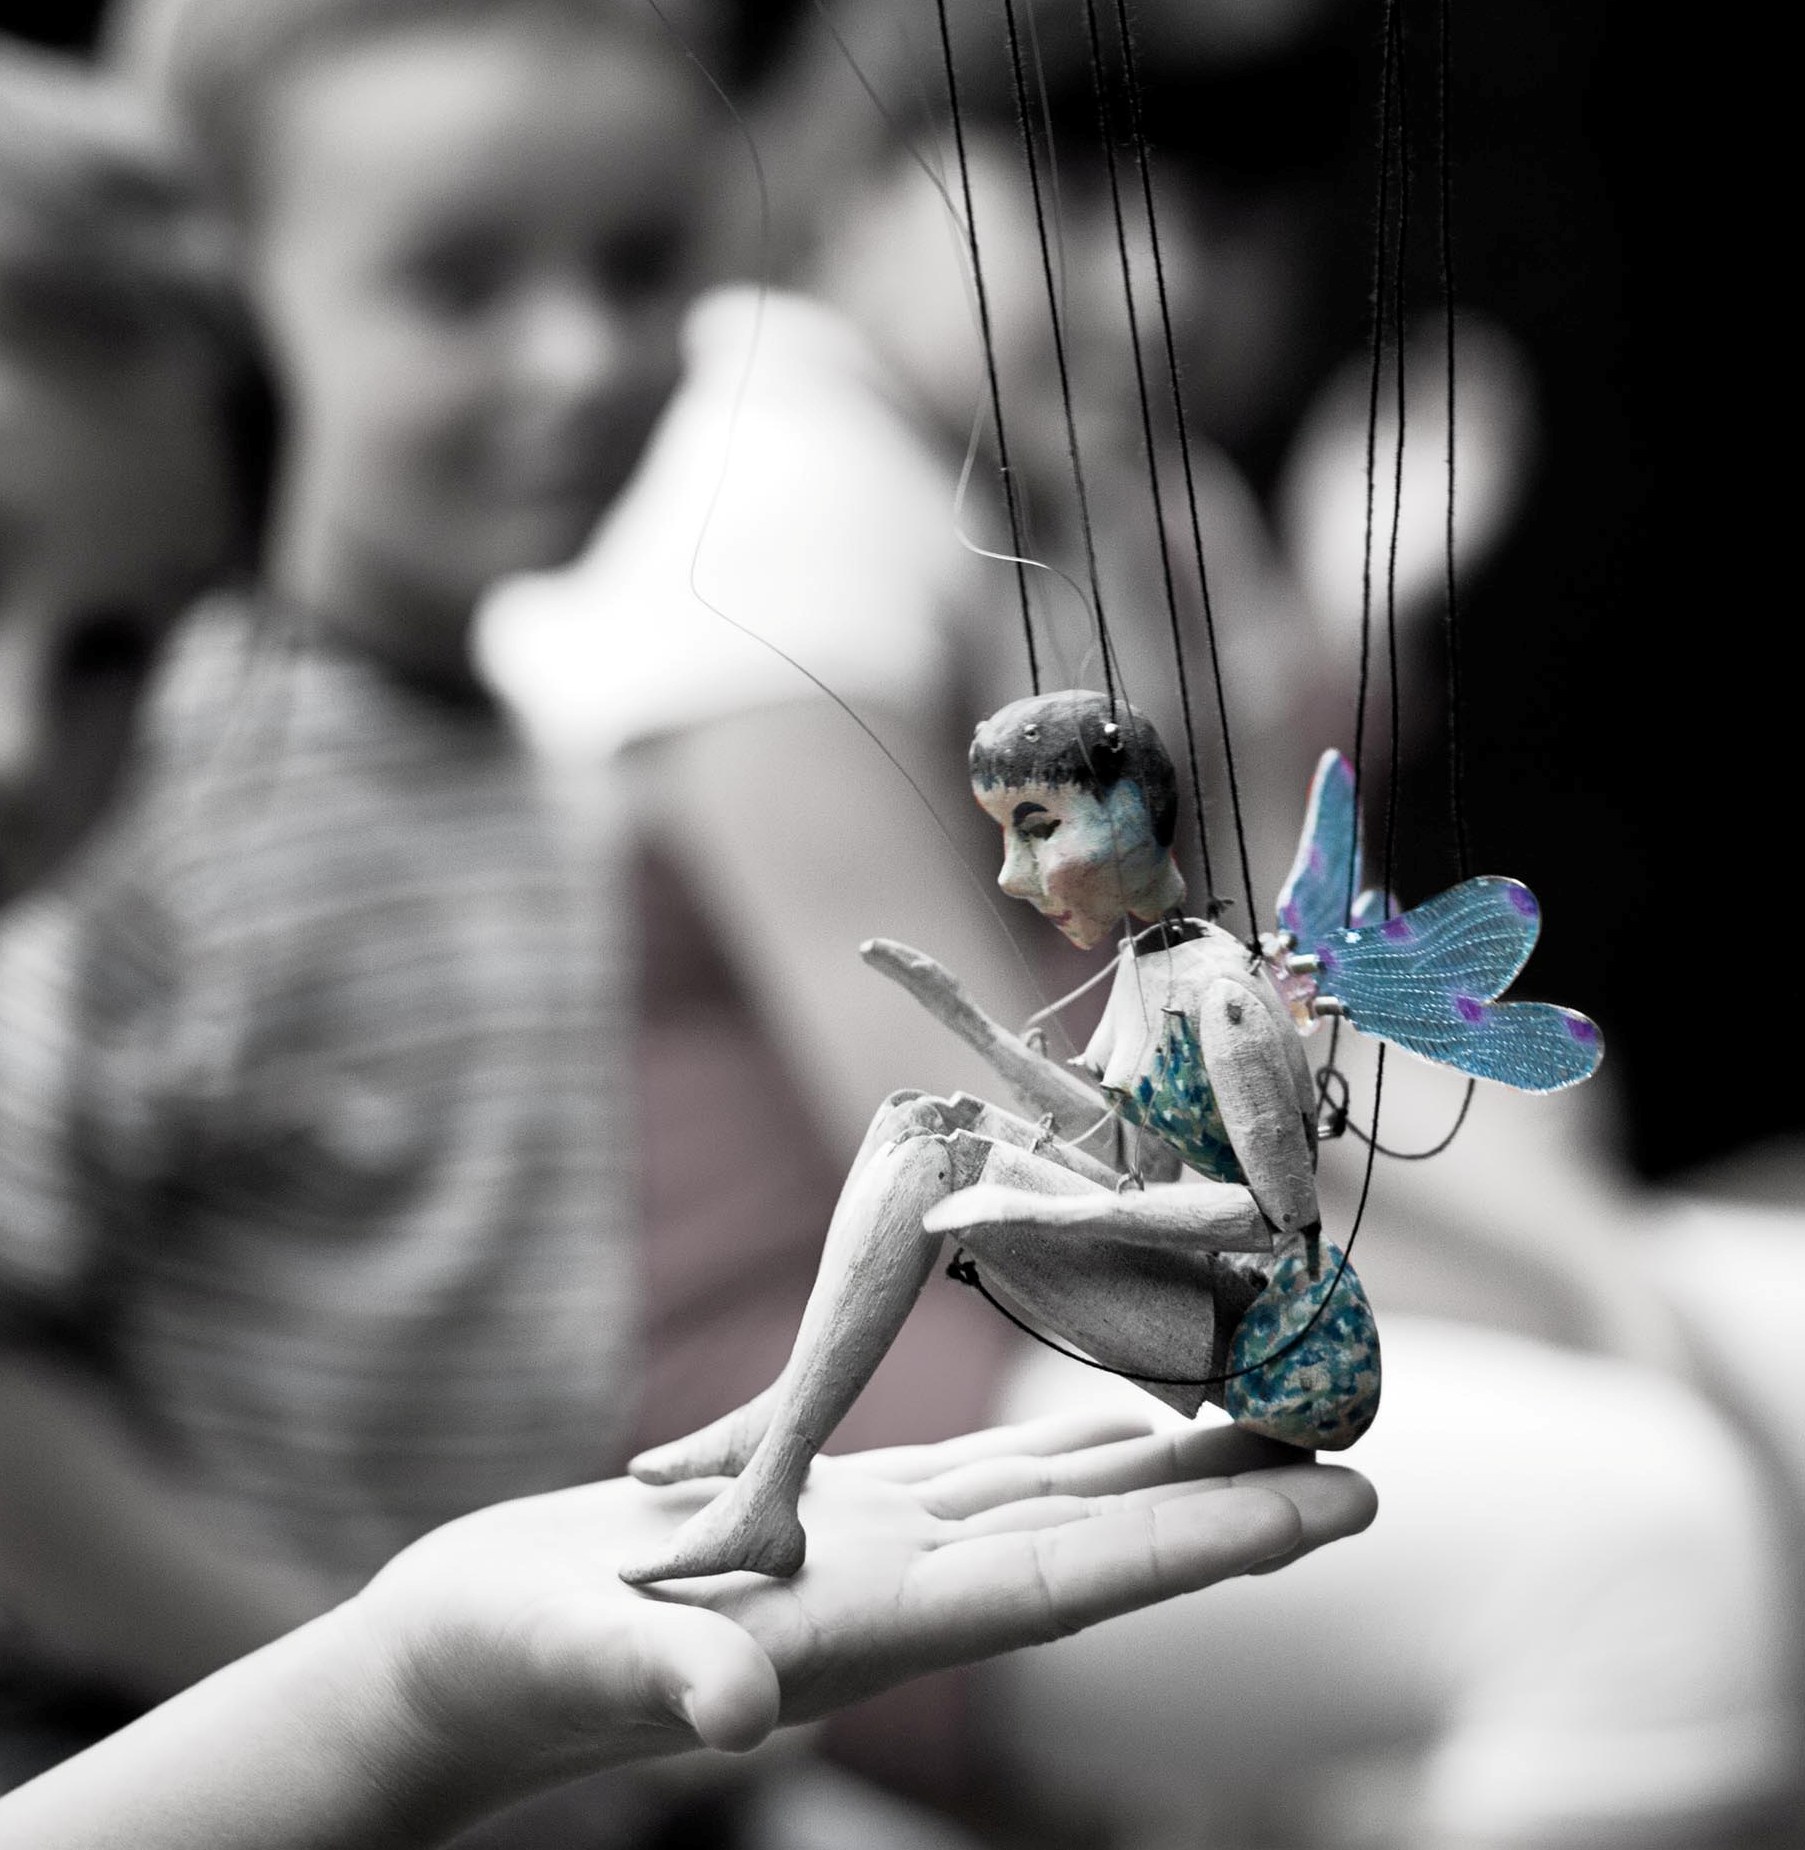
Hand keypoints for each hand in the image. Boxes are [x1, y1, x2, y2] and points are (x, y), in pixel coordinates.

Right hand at [341, 1413, 1374, 1802]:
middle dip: (1230, 1498)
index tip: (1340, 1507)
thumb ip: (657, 1680)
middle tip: (1353, 1441)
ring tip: (1262, 1410)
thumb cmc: (505, 1662)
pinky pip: (976, 1464)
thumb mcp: (573, 1658)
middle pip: (1101, 1535)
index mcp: (874, 1625)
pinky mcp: (832, 1509)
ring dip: (1164, 1459)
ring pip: (1052, 1492)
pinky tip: (1113, 1409)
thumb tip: (725, 1718)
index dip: (1214, 1545)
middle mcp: (905, 1591)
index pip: (1079, 1583)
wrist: (467, 1654)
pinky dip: (1059, 1435)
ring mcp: (875, 1549)